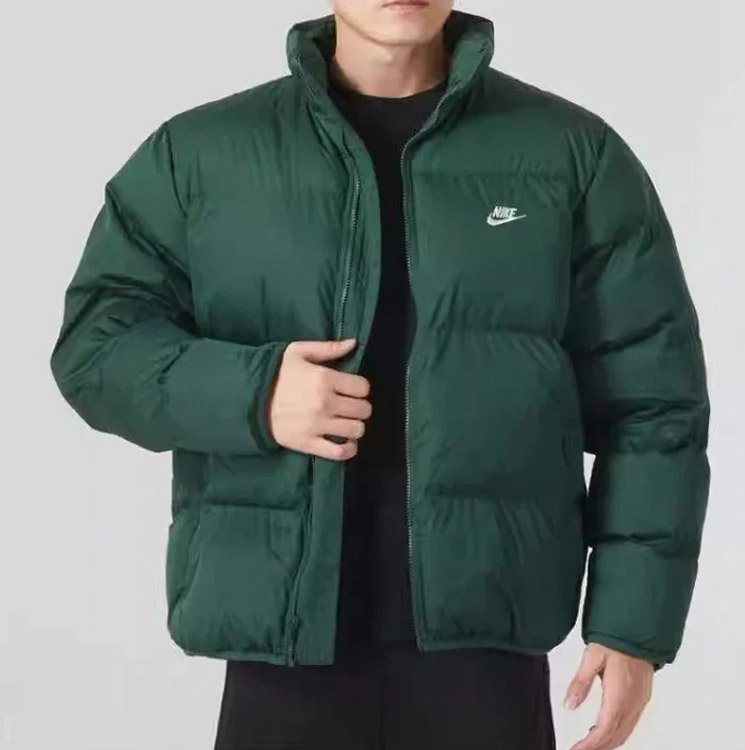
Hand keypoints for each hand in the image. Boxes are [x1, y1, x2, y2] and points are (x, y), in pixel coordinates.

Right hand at [268, 338, 371, 460]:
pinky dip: (349, 449)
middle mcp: (325, 403)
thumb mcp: (298, 352)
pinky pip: (339, 452)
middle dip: (360, 407)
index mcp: (324, 378)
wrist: (250, 399)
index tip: (352, 389)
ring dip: (355, 426)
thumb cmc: (276, 374)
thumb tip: (354, 343)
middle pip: (363, 409)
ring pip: (356, 430)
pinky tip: (346, 442)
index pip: (362, 387)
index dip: (360, 388)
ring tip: (347, 422)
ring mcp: (318, 425)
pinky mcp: (308, 443)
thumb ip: (328, 348)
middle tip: (350, 406)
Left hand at [564, 643, 653, 749]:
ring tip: (588, 744)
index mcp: (619, 695)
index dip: (590, 745)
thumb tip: (569, 705)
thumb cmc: (615, 640)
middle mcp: (633, 703)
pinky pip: (631, 724)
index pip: (604, 729)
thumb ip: (580, 682)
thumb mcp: (592, 657)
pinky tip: (604, 730)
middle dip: (598, 747)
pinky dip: (617, 733)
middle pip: (616, 736)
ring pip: (625, 732)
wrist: (639, 630)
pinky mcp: (642, 698)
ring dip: (608, 742)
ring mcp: (640, 702)